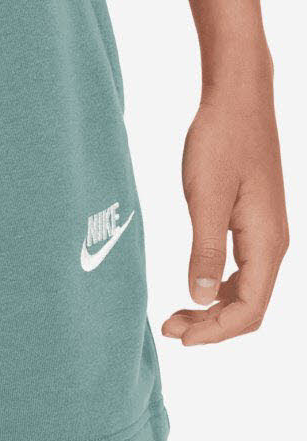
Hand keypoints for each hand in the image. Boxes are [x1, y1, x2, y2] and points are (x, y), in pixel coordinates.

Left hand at [162, 85, 286, 344]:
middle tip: (168, 328)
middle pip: (249, 306)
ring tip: (174, 315)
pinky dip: (218, 288)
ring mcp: (265, 233)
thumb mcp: (205, 198)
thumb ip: (205, 249)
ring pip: (246, 290)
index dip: (217, 332)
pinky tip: (195, 288)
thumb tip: (203, 297)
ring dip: (213, 309)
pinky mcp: (252, 221)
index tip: (181, 339)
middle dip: (211, 326)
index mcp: (267, 242)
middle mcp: (273, 243)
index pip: (250, 309)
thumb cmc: (220, 142)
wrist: (237, 101)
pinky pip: (242, 270)